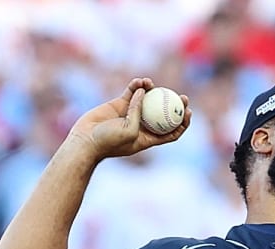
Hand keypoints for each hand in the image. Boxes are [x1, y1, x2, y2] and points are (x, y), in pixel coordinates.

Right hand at [68, 78, 191, 161]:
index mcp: (149, 138)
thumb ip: (138, 114)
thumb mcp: (130, 131)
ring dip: (154, 91)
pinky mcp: (120, 104)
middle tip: (182, 97)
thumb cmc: (109, 141)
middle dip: (175, 105)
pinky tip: (140, 81)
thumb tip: (145, 91)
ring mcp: (131, 114)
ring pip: (148, 100)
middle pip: (164, 114)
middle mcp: (142, 125)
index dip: (182, 123)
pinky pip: (132, 92)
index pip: (172, 131)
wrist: (86, 140)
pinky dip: (137, 85)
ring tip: (152, 83)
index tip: (188, 113)